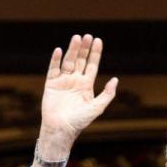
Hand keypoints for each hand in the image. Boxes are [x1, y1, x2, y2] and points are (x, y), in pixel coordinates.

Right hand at [36, 34, 117, 160]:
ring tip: (76, 38)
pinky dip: (56, 60)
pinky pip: (53, 69)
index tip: (98, 40)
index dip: (95, 53)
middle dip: (84, 48)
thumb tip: (115, 79)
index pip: (92, 65)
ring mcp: (63, 81)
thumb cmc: (79, 121)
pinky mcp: (51, 84)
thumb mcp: (97, 107)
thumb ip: (107, 94)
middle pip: (80, 60)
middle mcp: (75, 81)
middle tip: (87, 36)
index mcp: (86, 85)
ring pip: (68, 62)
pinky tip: (59, 51)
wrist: (61, 129)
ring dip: (72, 50)